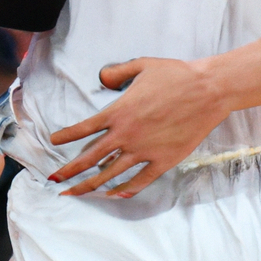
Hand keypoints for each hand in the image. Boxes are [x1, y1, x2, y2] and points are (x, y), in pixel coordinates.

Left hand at [47, 57, 228, 197]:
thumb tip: (101, 77)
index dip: (66, 136)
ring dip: (91, 185)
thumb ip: (116, 72)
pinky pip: (141, 180)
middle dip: (70, 171)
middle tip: (53, 180)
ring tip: (75, 193)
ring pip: (111, 173)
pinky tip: (115, 194)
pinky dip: (126, 190)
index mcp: (118, 112)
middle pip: (91, 158)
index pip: (84, 128)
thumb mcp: (140, 65)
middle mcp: (127, 134)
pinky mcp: (164, 161)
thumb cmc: (174, 75)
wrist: (208, 90)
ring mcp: (145, 150)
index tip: (52, 142)